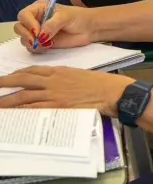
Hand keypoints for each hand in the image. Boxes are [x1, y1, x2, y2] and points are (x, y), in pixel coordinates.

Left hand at [0, 66, 129, 115]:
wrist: (111, 91)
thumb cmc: (101, 84)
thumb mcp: (81, 75)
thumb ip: (66, 78)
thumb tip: (58, 85)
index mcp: (60, 71)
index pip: (33, 70)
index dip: (19, 74)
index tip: (10, 77)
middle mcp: (53, 81)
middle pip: (23, 80)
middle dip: (6, 82)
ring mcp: (53, 94)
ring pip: (23, 95)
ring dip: (7, 100)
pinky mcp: (56, 106)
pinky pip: (33, 108)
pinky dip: (21, 110)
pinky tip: (13, 113)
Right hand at [13, 1, 96, 50]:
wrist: (90, 29)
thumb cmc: (80, 18)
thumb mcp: (66, 17)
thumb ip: (52, 25)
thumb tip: (41, 36)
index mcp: (39, 8)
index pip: (23, 15)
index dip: (28, 24)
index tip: (37, 31)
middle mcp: (35, 19)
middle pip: (19, 27)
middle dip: (27, 35)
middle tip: (38, 40)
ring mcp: (38, 32)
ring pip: (24, 39)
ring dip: (32, 43)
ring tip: (48, 43)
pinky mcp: (43, 42)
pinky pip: (32, 48)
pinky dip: (38, 49)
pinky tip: (49, 46)